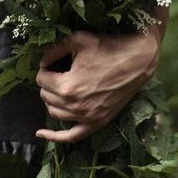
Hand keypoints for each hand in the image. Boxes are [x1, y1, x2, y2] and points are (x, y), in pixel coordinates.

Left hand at [35, 7, 168, 142]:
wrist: (137, 60)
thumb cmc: (108, 47)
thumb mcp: (77, 40)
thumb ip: (53, 51)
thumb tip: (42, 62)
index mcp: (68, 86)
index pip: (41, 79)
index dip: (46, 68)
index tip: (54, 62)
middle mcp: (75, 106)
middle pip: (46, 96)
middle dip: (48, 83)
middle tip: (58, 72)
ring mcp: (87, 118)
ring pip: (54, 113)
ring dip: (52, 100)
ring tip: (58, 88)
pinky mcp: (98, 123)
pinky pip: (72, 136)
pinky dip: (55, 137)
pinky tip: (40, 134)